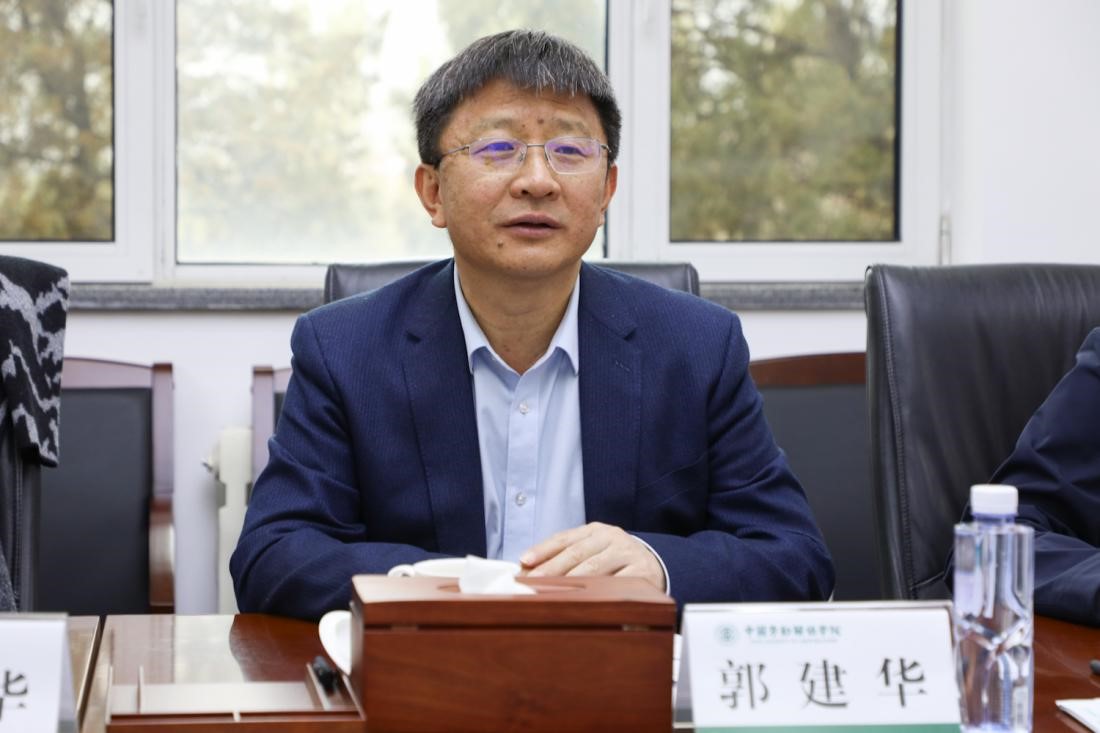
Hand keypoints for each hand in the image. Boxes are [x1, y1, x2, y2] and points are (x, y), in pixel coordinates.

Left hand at [519, 522, 665, 591]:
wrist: (654, 565)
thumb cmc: (614, 561)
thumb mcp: (592, 552)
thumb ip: (563, 557)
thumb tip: (526, 570)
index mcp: (595, 531)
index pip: (564, 539)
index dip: (543, 550)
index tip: (524, 562)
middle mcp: (612, 537)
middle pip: (577, 554)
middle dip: (552, 569)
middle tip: (531, 583)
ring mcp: (627, 554)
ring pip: (594, 569)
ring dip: (571, 583)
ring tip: (551, 594)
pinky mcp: (642, 573)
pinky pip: (616, 585)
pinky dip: (598, 594)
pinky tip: (584, 601)